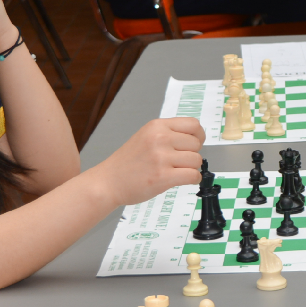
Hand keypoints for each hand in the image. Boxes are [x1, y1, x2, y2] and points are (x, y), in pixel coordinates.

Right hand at [78, 118, 206, 206]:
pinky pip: (193, 175)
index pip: (193, 124)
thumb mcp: (145, 137)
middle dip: (191, 154)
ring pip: (197, 160)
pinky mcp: (163, 176)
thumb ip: (168, 134)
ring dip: (190, 168)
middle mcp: (159, 138)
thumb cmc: (126, 163)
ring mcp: (161, 157)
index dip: (198, 136)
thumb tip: (196, 139)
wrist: (108, 182)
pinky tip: (180, 180)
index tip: (192, 144)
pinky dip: (192, 180)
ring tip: (175, 171)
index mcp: (156, 126)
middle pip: (196, 144)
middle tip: (177, 161)